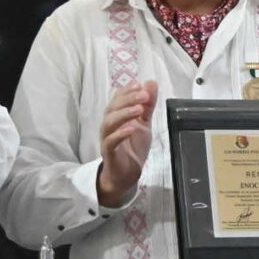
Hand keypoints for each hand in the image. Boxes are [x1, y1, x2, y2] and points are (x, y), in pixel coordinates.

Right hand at [95, 79, 159, 205]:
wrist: (126, 175)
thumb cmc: (132, 148)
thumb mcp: (144, 124)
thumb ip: (147, 106)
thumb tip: (151, 83)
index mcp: (117, 117)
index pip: (117, 99)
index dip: (127, 91)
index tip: (139, 84)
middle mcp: (109, 126)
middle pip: (113, 108)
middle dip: (127, 99)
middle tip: (143, 95)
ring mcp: (107, 139)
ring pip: (109, 123)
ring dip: (124, 114)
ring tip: (139, 109)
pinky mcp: (109, 153)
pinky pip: (110, 142)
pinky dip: (120, 134)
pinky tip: (131, 128)